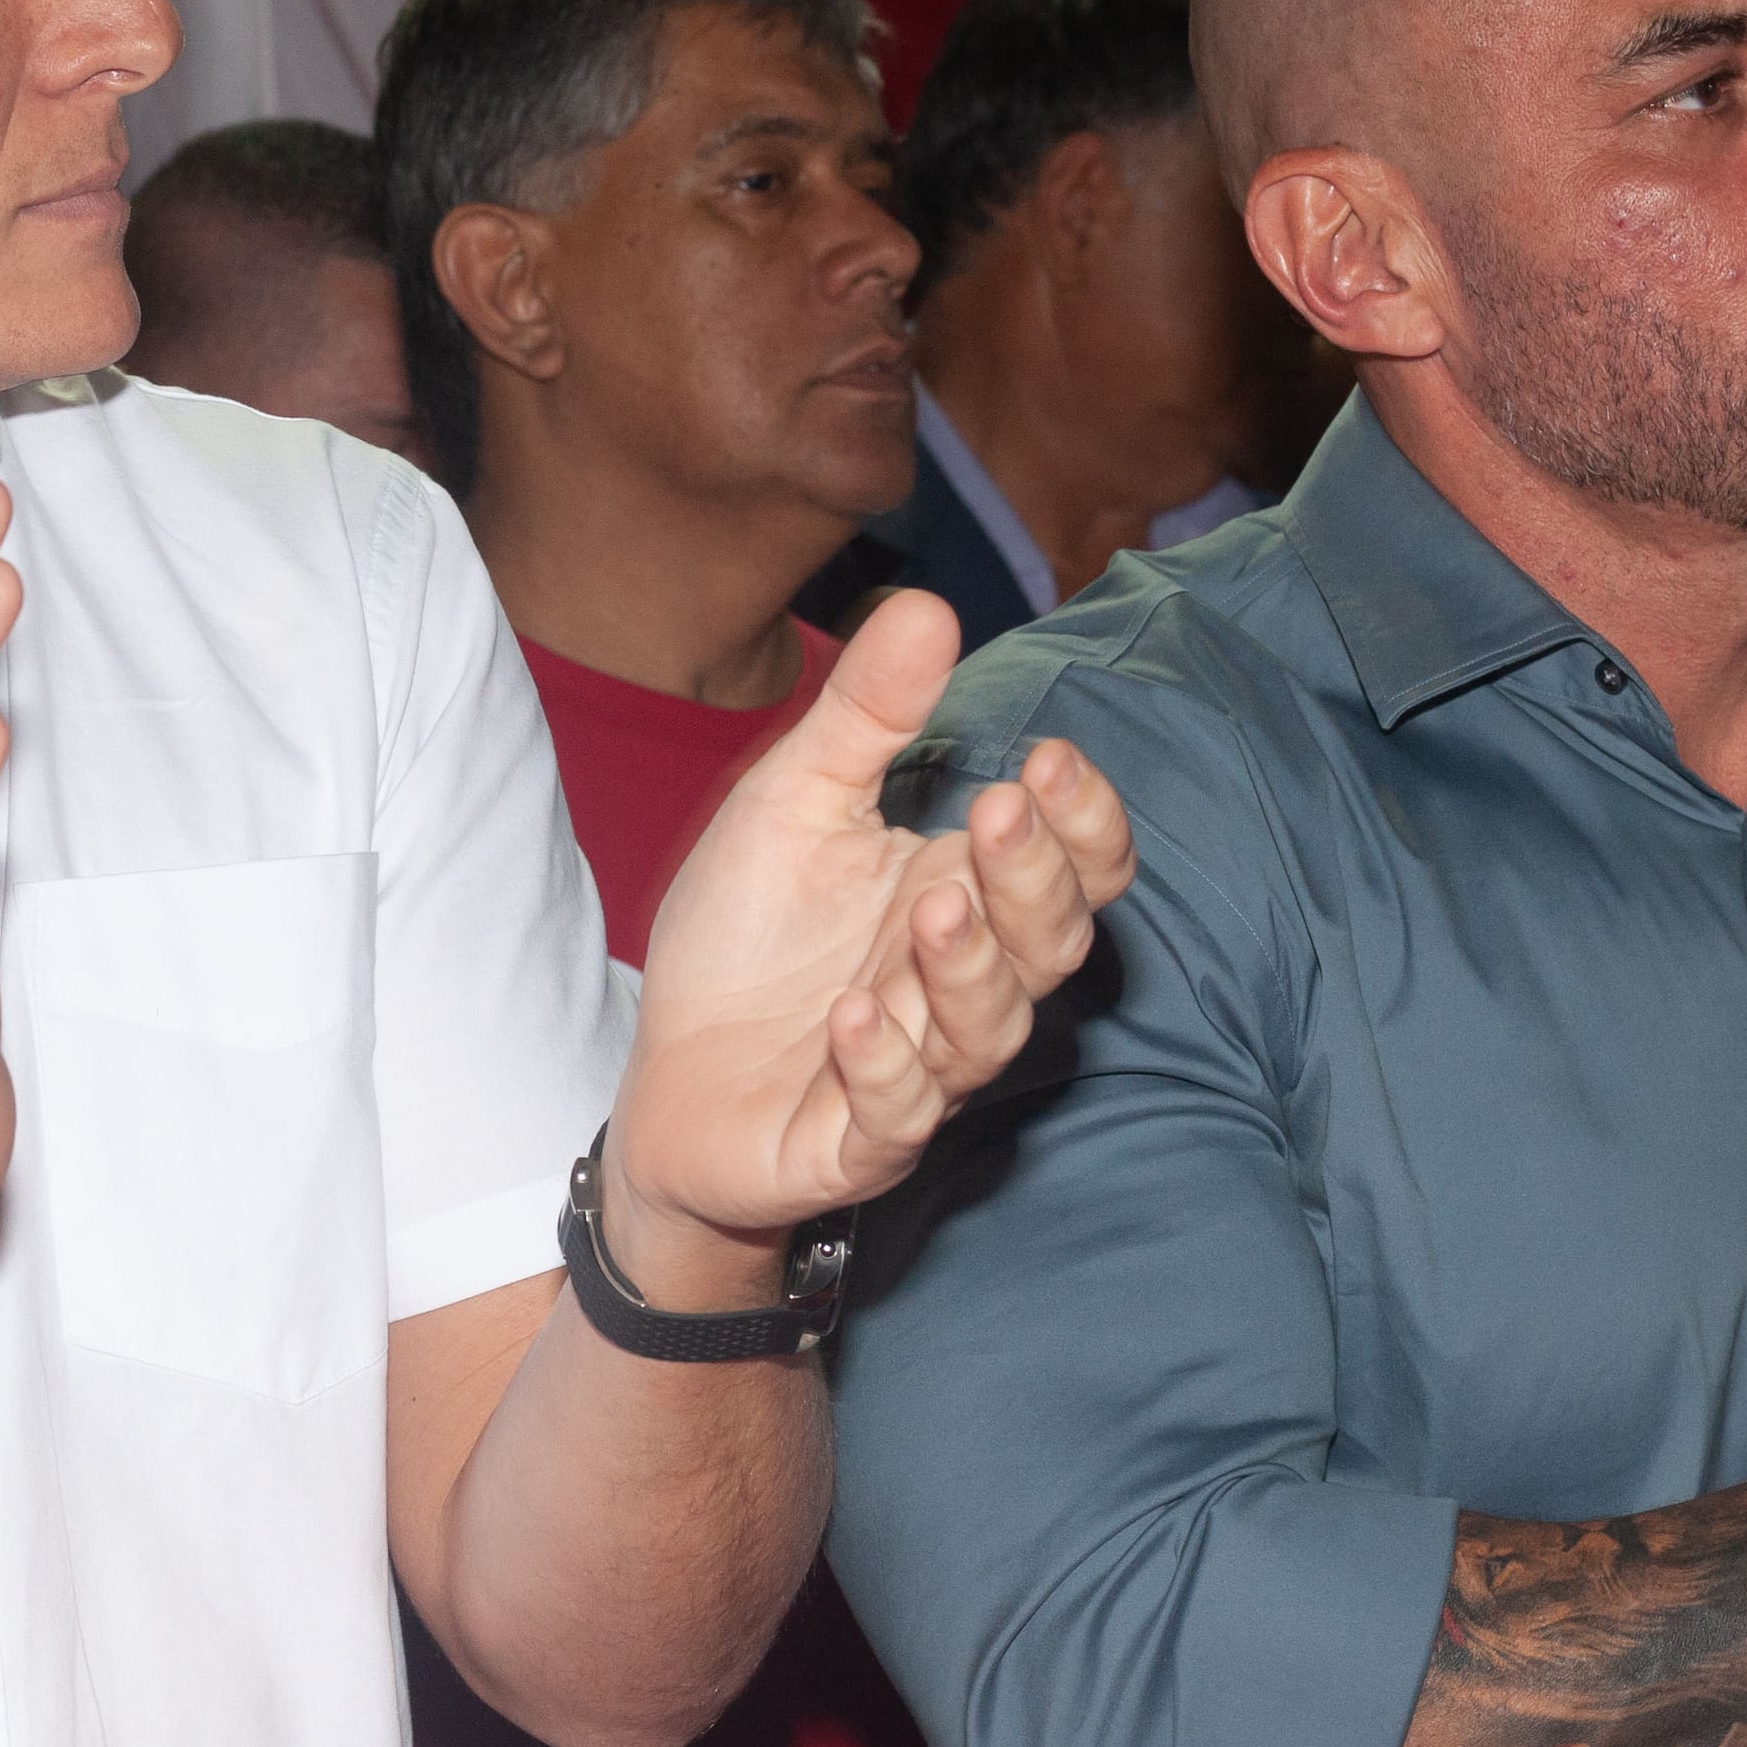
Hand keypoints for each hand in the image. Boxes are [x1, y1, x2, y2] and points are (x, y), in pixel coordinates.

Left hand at [608, 592, 1135, 1265]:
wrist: (663, 1078)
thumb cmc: (748, 937)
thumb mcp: (792, 804)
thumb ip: (864, 719)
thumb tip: (929, 604)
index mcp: (962, 896)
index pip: (1073, 868)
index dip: (1082, 823)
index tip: (1049, 758)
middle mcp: (960, 986)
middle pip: (1051, 943)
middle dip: (1035, 878)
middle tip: (997, 812)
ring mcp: (919, 1071)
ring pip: (987, 1033)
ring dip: (969, 969)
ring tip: (933, 908)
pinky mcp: (855, 1141)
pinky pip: (897, 1117)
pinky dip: (885, 1069)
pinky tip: (854, 1019)